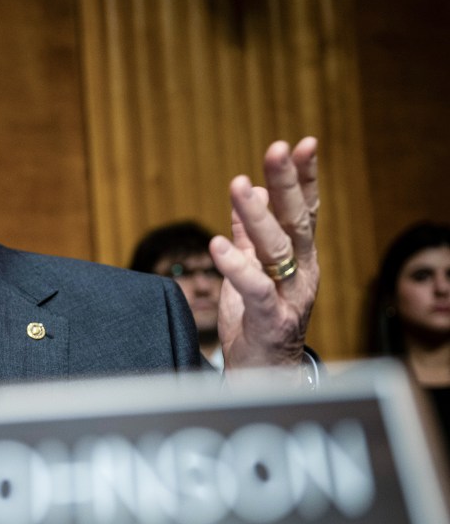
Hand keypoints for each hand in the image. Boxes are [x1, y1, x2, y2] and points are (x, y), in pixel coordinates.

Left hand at [210, 137, 319, 368]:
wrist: (265, 379)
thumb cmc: (258, 323)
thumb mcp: (252, 271)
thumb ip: (249, 235)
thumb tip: (248, 189)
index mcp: (299, 259)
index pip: (304, 211)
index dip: (304, 178)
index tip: (301, 143)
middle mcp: (302, 274)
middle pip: (296, 222)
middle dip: (288, 183)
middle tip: (278, 148)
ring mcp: (290, 298)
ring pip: (276, 250)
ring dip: (257, 215)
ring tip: (239, 185)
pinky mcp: (271, 322)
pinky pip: (254, 289)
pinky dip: (236, 266)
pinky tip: (218, 245)